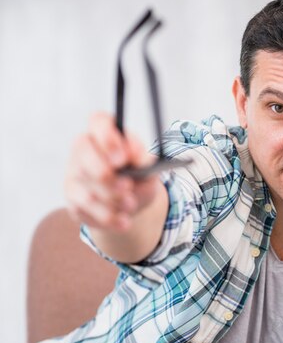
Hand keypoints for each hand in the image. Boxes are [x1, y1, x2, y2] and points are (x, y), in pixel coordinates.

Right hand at [65, 112, 159, 231]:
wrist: (133, 203)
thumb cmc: (140, 177)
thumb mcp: (150, 168)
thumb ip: (144, 160)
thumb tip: (135, 156)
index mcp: (105, 132)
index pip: (98, 122)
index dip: (107, 138)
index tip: (123, 159)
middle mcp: (84, 149)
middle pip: (83, 153)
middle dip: (105, 174)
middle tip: (127, 187)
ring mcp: (74, 174)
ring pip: (85, 187)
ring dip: (111, 200)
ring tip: (131, 205)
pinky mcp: (73, 200)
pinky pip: (86, 210)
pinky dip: (109, 218)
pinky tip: (123, 221)